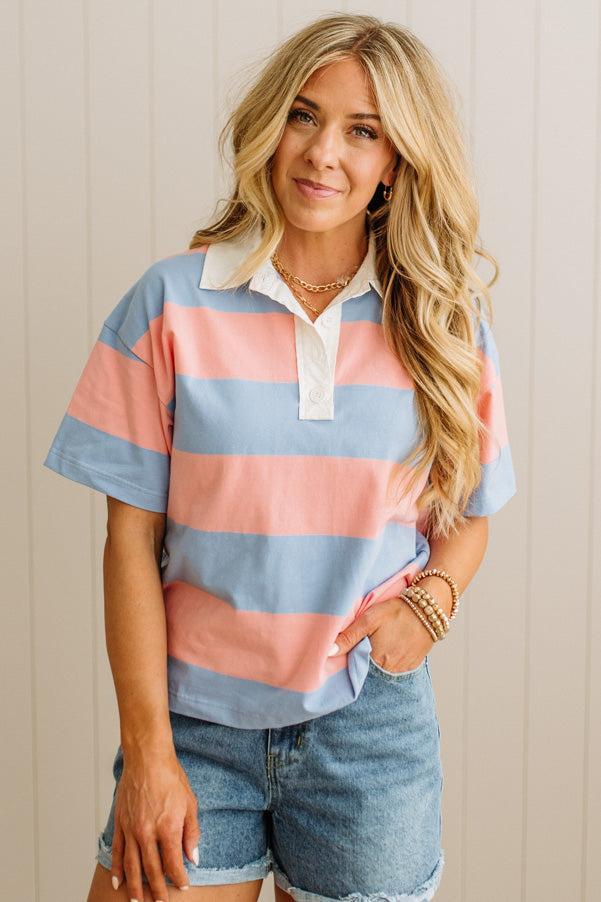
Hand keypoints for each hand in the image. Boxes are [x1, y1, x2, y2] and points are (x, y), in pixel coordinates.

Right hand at [110, 748, 199, 899]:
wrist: (147, 759)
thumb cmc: (171, 778)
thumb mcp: (190, 803)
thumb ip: (192, 833)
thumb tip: (193, 857)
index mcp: (168, 828)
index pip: (173, 863)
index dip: (178, 878)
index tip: (183, 886)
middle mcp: (147, 832)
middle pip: (151, 870)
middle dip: (157, 891)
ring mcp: (132, 829)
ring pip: (132, 866)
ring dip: (135, 887)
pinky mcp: (121, 823)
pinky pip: (118, 852)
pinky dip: (118, 869)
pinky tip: (119, 882)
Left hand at [331, 595, 434, 672]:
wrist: (428, 609)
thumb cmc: (397, 611)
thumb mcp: (369, 619)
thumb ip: (348, 637)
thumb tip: (328, 653)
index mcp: (376, 660)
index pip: (355, 669)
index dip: (350, 660)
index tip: (348, 651)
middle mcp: (390, 670)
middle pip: (369, 672)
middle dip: (363, 662)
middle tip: (366, 644)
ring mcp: (403, 670)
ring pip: (382, 671)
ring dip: (377, 662)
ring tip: (379, 644)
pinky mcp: (412, 667)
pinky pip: (396, 670)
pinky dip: (390, 661)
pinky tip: (390, 648)